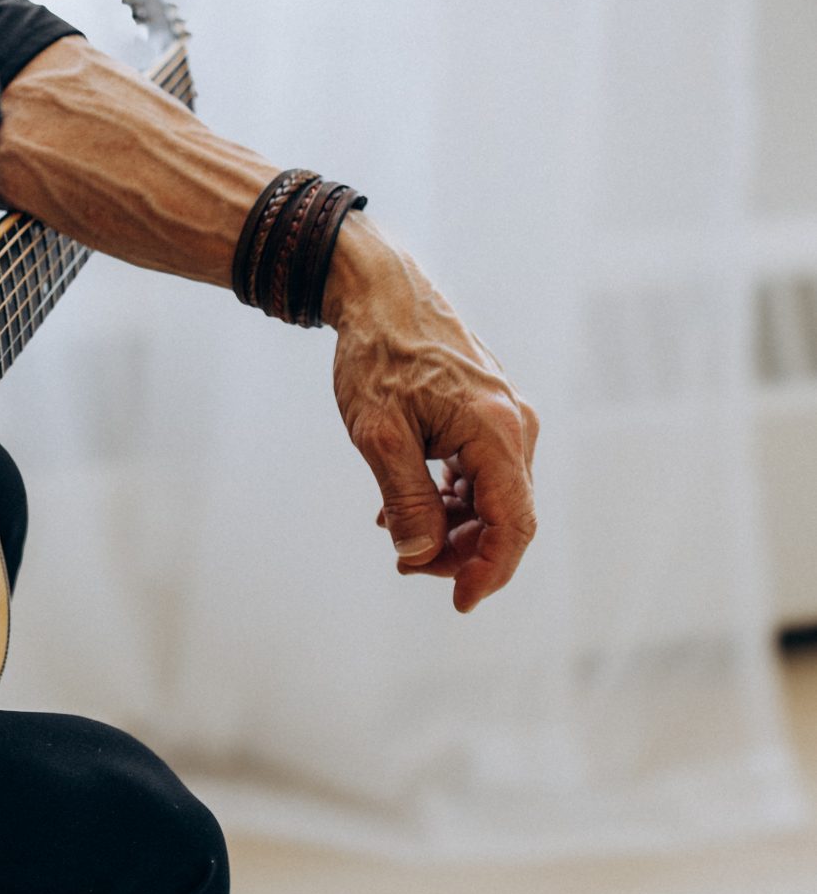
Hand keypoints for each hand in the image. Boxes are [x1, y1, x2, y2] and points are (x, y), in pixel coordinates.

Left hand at [323, 215, 536, 611]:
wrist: (380, 291)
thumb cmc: (378, 354)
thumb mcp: (378, 433)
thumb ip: (404, 498)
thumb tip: (419, 555)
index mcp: (496, 430)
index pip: (513, 524)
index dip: (490, 571)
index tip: (458, 603)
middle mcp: (514, 424)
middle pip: (506, 516)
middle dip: (461, 552)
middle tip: (405, 562)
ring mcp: (506, 417)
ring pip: (493, 497)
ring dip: (452, 526)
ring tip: (395, 533)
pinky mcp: (489, 413)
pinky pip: (482, 472)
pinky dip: (451, 497)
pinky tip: (406, 505)